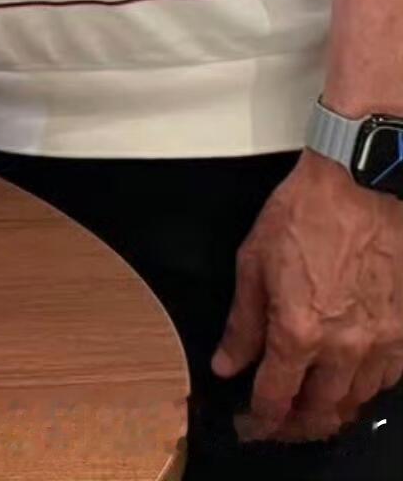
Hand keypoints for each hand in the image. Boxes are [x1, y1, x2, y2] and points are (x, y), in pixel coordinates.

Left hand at [212, 153, 402, 442]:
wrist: (361, 186)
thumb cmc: (306, 214)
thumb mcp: (254, 261)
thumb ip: (243, 322)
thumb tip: (227, 364)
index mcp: (299, 331)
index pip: (277, 398)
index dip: (261, 420)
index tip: (251, 425)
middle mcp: (344, 347)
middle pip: (321, 412)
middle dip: (296, 425)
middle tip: (281, 421)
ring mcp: (381, 343)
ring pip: (355, 401)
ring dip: (331, 410)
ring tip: (311, 404)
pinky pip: (386, 379)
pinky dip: (363, 387)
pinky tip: (347, 378)